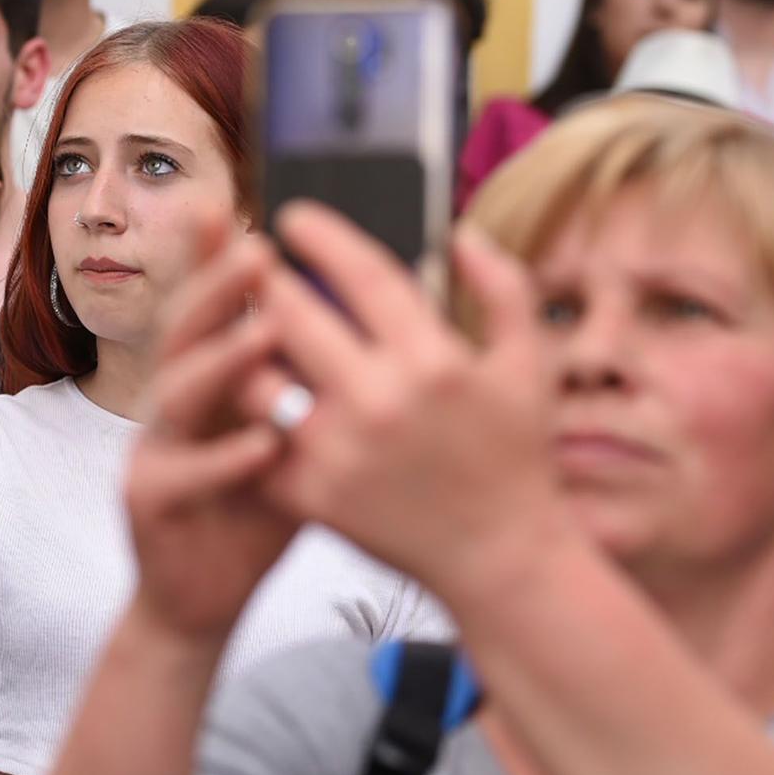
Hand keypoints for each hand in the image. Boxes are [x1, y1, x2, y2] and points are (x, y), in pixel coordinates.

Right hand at [124, 225, 296, 642]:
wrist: (202, 598)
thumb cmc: (256, 508)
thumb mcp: (289, 432)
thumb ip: (309, 378)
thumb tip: (370, 311)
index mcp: (207, 378)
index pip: (211, 305)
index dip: (217, 256)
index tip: (240, 203)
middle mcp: (174, 402)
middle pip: (186, 330)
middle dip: (218, 287)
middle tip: (259, 250)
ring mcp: (155, 449)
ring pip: (178, 393)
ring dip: (223, 360)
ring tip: (264, 333)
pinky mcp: (151, 502)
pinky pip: (187, 473)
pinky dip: (226, 457)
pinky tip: (265, 442)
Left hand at [247, 204, 578, 605]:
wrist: (502, 559)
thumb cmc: (517, 457)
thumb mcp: (529, 364)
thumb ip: (503, 288)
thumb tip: (462, 232)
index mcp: (432, 360)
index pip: (359, 272)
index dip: (319, 234)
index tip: (294, 214)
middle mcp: (379, 401)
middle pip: (291, 314)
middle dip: (263, 277)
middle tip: (251, 258)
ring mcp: (339, 453)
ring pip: (257, 376)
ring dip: (245, 342)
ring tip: (245, 322)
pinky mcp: (313, 497)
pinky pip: (258, 438)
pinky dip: (253, 410)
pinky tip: (257, 388)